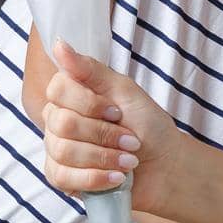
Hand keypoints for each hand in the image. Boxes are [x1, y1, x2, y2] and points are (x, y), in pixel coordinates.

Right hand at [41, 40, 179, 197]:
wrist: (164, 166)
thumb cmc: (146, 125)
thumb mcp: (124, 91)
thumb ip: (90, 69)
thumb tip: (59, 44)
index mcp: (72, 95)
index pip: (57, 89)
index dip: (89, 103)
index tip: (117, 111)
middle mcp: (59, 121)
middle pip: (62, 124)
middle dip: (104, 134)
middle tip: (130, 139)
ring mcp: (57, 150)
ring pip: (63, 152)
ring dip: (105, 156)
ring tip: (130, 159)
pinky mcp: (62, 178)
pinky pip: (63, 178)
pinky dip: (96, 178)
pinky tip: (117, 177)